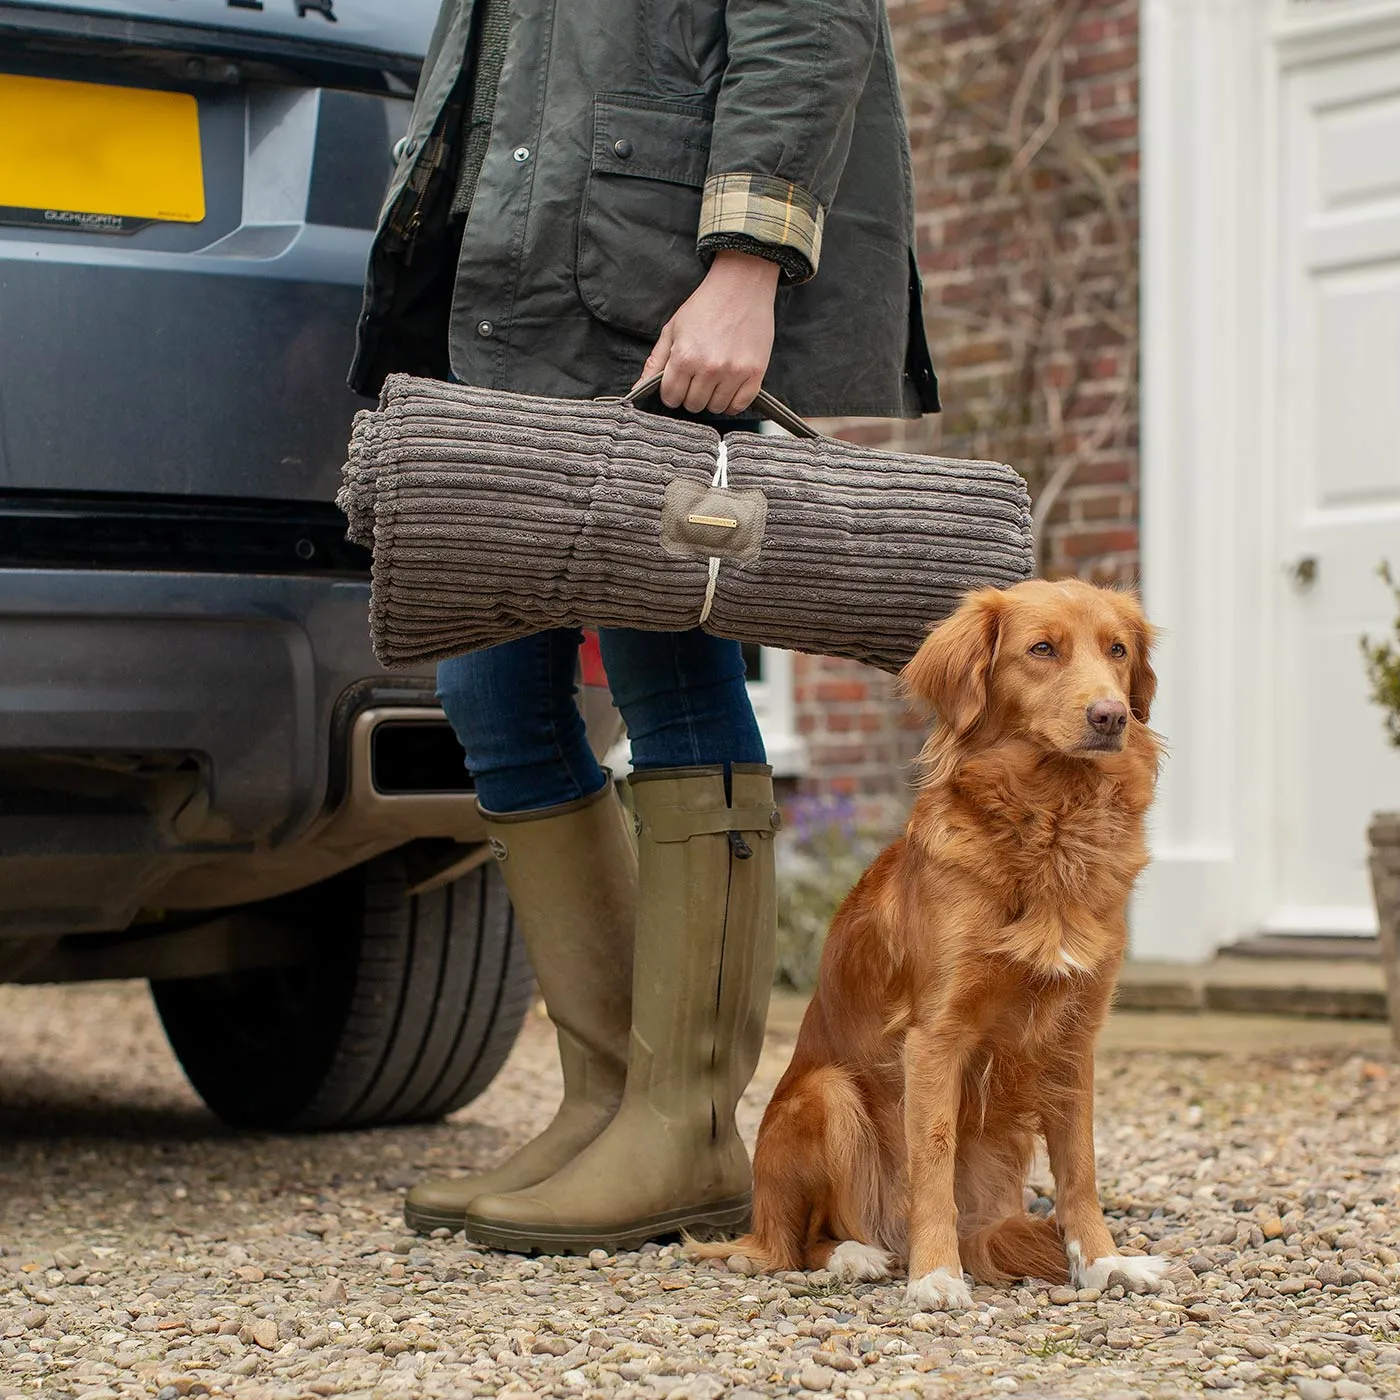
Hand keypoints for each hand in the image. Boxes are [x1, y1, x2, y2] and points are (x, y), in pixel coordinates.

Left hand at [636, 250, 778, 414]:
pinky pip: (739, 406)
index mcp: (684, 357)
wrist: (741, 286)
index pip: (671, 398)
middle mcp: (709, 368)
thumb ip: (654, 363)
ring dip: (712, 398)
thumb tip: (636, 391)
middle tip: (698, 375)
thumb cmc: (704, 306)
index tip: (679, 380)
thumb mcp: (672, 330)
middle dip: (691, 394)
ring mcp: (734, 373)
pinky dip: (732, 401)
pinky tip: (729, 385)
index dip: (672, 390)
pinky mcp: (755, 374)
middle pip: (693, 405)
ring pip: (716, 408)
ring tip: (714, 377)